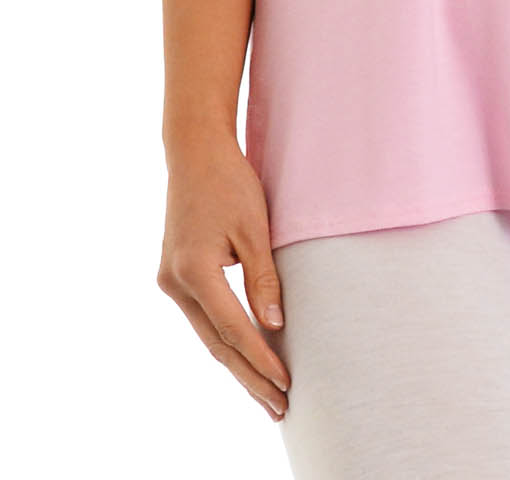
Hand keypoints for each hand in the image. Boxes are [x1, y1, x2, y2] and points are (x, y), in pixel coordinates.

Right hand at [157, 133, 291, 422]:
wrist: (195, 153)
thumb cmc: (231, 182)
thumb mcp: (254, 227)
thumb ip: (264, 278)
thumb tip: (276, 327)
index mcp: (194, 271)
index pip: (233, 328)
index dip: (260, 359)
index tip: (287, 384)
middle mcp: (175, 283)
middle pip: (216, 343)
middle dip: (249, 377)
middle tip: (280, 408)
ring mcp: (171, 282)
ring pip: (207, 336)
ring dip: (237, 364)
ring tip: (266, 396)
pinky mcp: (175, 276)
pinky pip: (203, 319)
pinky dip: (225, 340)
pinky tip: (244, 359)